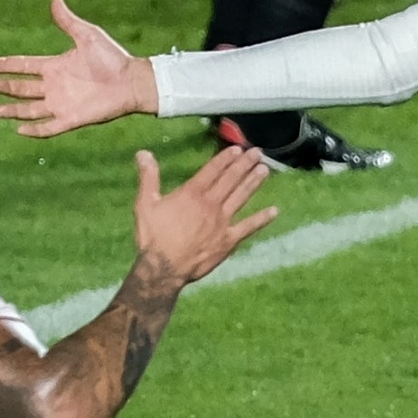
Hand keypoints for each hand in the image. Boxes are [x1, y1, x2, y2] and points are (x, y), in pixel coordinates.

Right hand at [0, 0, 157, 135]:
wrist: (131, 81)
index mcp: (56, 66)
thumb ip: (68, 21)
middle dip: (7, 87)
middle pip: (24, 88)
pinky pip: (49, 127)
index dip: (7, 65)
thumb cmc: (112, 58)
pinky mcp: (71, 119)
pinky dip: (34, 130)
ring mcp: (62, 103)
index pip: (25, 66)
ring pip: (31, 109)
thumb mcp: (87, 36)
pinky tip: (20, 130)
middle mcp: (55, 86)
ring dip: (14, 110)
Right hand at [130, 145, 276, 290]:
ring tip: (265, 170)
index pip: (212, 171)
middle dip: (244, 164)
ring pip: (241, 197)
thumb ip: (148, 177)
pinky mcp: (228, 240)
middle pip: (230, 180)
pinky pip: (248, 227)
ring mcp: (222, 222)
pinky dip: (262, 219)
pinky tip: (274, 211)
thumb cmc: (153, 237)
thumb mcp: (145, 204)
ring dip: (253, 182)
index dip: (225, 158)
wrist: (164, 268)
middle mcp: (211, 204)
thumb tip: (143, 153)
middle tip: (257, 152)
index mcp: (192, 194)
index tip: (237, 149)